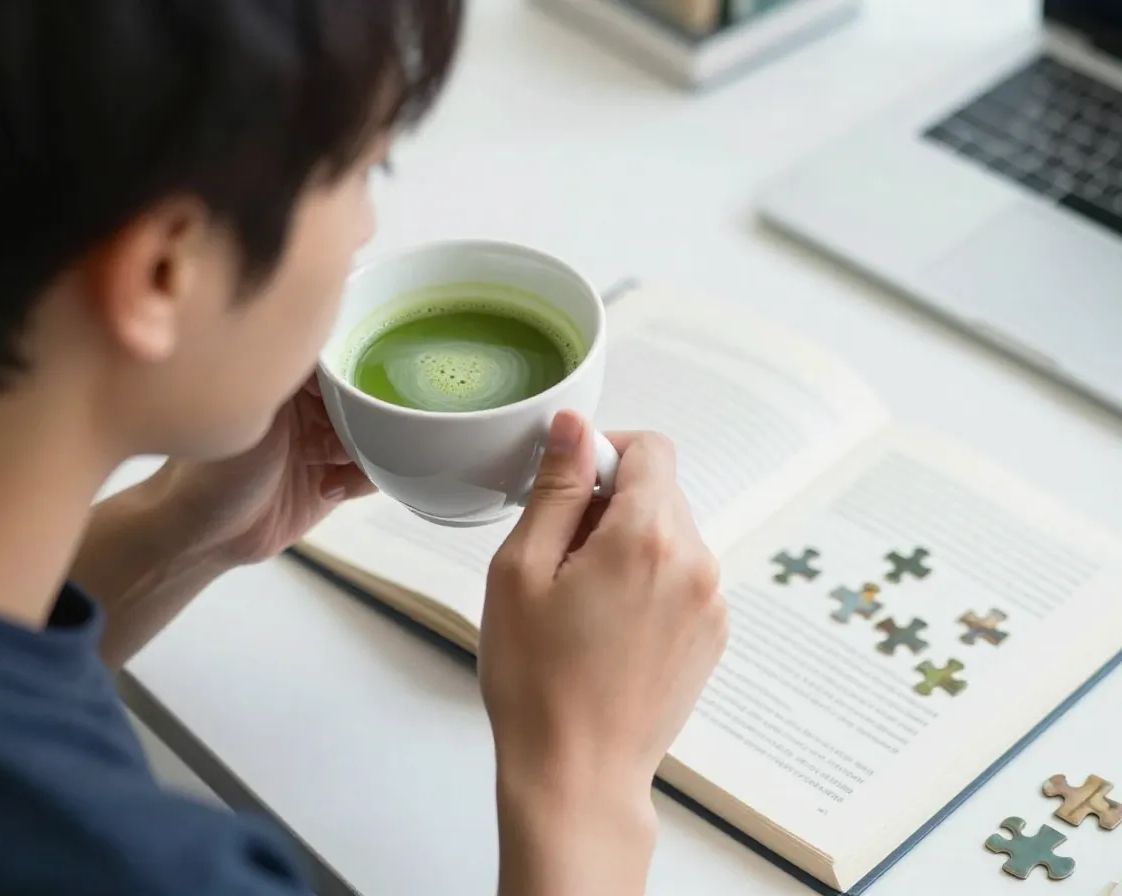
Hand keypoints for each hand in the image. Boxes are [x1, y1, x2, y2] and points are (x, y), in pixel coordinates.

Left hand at [155, 374, 375, 565]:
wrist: (207, 536)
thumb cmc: (211, 470)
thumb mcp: (253, 416)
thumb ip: (292, 378)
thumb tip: (325, 336)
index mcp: (286, 378)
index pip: (338, 354)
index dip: (352, 363)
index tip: (359, 376)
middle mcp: (309, 405)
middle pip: (364, 392)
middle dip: (363, 412)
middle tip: (338, 430)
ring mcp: (326, 441)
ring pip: (377, 432)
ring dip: (361, 447)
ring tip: (326, 461)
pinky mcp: (339, 476)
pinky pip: (374, 469)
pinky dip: (362, 478)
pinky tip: (328, 487)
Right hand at [479, 410, 725, 895]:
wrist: (577, 776)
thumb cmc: (538, 682)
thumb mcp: (522, 569)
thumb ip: (557, 487)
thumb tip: (575, 426)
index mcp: (649, 537)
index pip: (650, 447)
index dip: (604, 451)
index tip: (569, 484)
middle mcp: (696, 563)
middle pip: (660, 490)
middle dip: (610, 503)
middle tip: (560, 555)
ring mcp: (712, 602)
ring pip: (670, 534)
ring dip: (628, 543)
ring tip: (582, 600)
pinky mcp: (713, 634)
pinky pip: (682, 576)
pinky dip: (648, 580)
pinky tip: (608, 626)